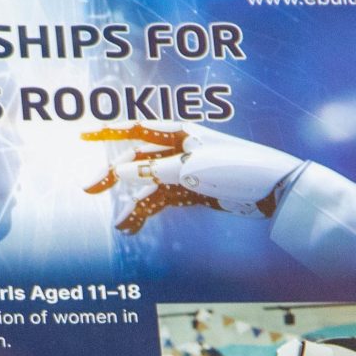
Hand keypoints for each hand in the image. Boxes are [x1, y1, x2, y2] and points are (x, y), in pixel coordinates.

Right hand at [83, 123, 301, 234]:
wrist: (273, 189)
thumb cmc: (236, 168)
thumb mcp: (191, 169)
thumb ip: (153, 169)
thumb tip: (120, 170)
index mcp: (179, 132)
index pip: (135, 127)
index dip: (106, 130)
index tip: (81, 135)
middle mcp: (178, 148)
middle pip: (136, 158)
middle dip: (113, 174)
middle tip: (89, 189)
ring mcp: (184, 170)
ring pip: (147, 184)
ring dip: (132, 203)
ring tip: (120, 224)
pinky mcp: (191, 191)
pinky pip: (161, 199)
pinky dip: (147, 212)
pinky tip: (132, 227)